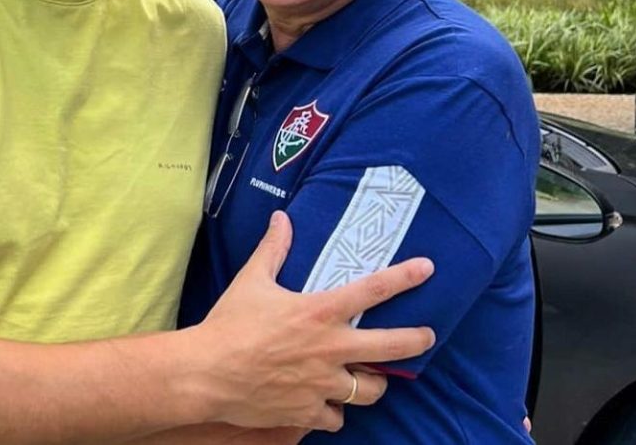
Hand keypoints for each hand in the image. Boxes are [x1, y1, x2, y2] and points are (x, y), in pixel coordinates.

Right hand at [194, 211, 433, 431]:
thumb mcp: (252, 279)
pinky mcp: (308, 413)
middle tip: (426, 337)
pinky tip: (326, 404)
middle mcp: (330, 349)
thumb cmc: (230, 323)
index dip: (404, 277)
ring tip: (370, 376)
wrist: (208, 373)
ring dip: (373, 383)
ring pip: (370, 390)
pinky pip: (335, 417)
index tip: (427, 269)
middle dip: (415, 341)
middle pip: (390, 348)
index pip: (372, 290)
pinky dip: (332, 411)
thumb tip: (281, 218)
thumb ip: (274, 249)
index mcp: (320, 312)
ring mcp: (322, 384)